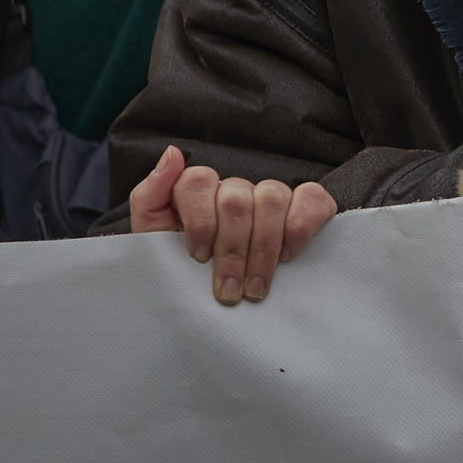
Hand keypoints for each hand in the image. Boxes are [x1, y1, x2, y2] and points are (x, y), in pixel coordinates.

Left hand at [129, 144, 336, 303]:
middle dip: (232, 250)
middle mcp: (236, 189)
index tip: (198, 258)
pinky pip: (312, 198)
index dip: (199, 220)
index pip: (197, 181)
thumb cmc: (185, 272)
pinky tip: (288, 255)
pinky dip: (301, 225)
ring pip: (272, 196)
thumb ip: (150, 198)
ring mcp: (271, 195)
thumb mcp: (154, 242)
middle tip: (229, 291)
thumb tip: (172, 153)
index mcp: (198, 192)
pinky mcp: (307, 206)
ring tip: (255, 288)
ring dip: (264, 247)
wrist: (213, 309)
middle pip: (236, 198)